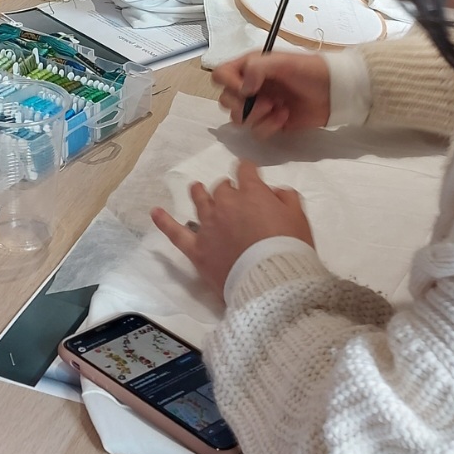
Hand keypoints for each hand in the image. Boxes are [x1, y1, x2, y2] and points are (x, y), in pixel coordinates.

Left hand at [151, 162, 313, 298]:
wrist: (272, 282)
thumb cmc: (289, 248)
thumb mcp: (299, 218)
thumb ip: (286, 198)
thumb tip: (274, 191)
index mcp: (251, 193)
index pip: (245, 171)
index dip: (248, 171)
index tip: (250, 174)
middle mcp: (226, 204)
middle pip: (223, 189)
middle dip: (229, 189)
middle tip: (236, 198)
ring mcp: (208, 226)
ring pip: (200, 201)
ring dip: (199, 193)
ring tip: (196, 188)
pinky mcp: (197, 249)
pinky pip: (176, 233)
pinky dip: (164, 222)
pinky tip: (155, 212)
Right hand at [213, 49, 330, 137]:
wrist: (334, 93)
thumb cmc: (311, 71)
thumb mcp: (284, 62)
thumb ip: (258, 68)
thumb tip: (243, 88)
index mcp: (250, 67)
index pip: (221, 75)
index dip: (228, 83)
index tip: (246, 89)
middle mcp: (251, 87)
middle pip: (225, 100)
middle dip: (243, 104)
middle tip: (266, 100)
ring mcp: (259, 106)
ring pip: (238, 119)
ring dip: (257, 116)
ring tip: (278, 107)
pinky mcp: (270, 123)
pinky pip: (256, 131)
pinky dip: (269, 126)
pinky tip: (285, 117)